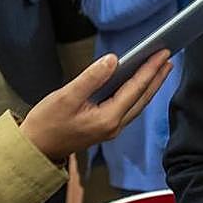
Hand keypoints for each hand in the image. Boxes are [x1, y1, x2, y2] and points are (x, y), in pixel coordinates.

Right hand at [19, 49, 171, 162]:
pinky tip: (139, 83)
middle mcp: (114, 125)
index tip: (162, 53)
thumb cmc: (46, 124)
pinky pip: (129, 107)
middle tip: (168, 57)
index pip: (135, 89)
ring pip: (137, 103)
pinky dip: (138, 92)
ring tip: (160, 67)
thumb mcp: (66, 97)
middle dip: (157, 76)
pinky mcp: (105, 127)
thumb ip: (91, 78)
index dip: (150, 69)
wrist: (34, 149)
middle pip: (142, 97)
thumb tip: (112, 60)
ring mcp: (111, 128)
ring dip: (150, 85)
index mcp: (107, 118)